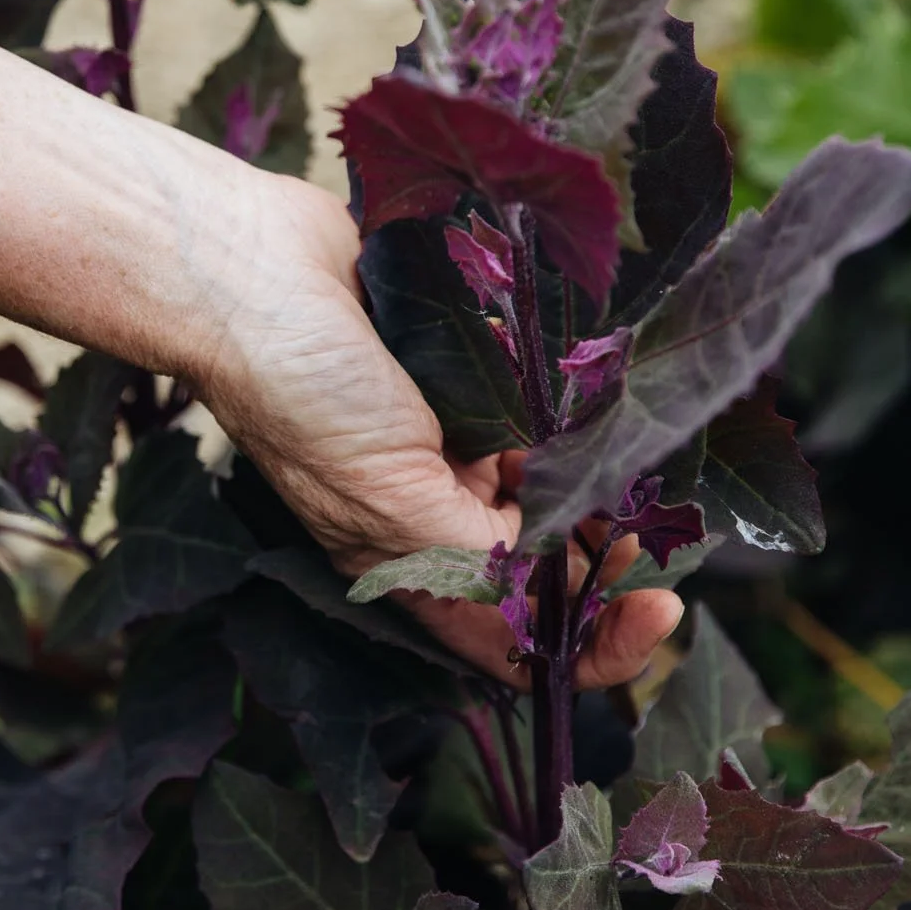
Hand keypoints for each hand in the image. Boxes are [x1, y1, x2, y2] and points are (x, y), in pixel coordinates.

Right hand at [189, 175, 682, 690]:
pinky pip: (533, 403)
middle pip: (545, 560)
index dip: (589, 643)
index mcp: (402, 558)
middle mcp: (429, 506)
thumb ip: (475, 552)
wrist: (251, 266)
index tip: (659, 609)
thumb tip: (558, 577)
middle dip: (607, 551)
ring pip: (547, 480)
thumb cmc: (299, 387)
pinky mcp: (458, 370)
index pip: (509, 639)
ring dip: (593, 474)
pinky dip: (567, 406)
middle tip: (652, 519)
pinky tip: (589, 393)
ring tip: (625, 451)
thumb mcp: (388, 494)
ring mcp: (446, 435)